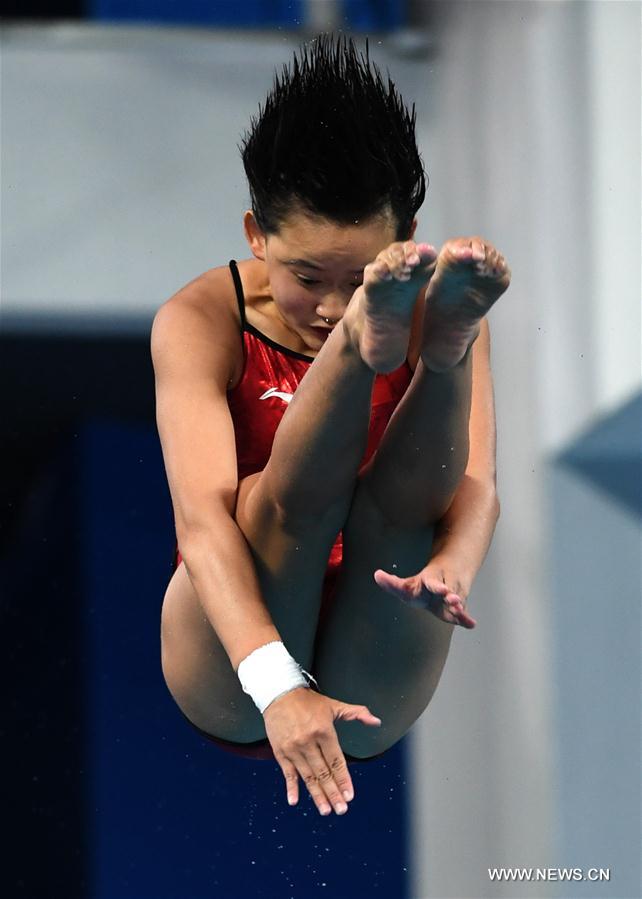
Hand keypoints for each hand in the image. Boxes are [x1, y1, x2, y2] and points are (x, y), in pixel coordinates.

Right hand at [262, 686, 381, 815]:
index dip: (344, 779)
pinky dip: (291, 787)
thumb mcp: (334, 705)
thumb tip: (376, 721)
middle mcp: (308, 741)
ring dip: (317, 795)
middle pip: (323, 773)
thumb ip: (356, 713)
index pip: (336, 761)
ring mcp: (293, 748)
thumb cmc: (308, 701)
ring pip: (308, 776)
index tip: (350, 796)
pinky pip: (287, 773)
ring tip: (326, 810)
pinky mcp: (280, 751)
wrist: (279, 692)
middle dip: (333, 793)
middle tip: (341, 809)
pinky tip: (294, 801)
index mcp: (324, 731)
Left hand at [373, 564, 476, 628]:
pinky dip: (466, 619)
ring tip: (458, 608)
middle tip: (452, 598)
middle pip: (444, 589)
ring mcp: (450, 596)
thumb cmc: (422, 585)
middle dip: (447, 593)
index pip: (430, 582)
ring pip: (454, 600)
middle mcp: (441, 587)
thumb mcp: (407, 584)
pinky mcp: (457, 607)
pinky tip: (471, 624)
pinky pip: (462, 614)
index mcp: (428, 580)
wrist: (447, 577)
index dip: (436, 586)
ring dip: (457, 605)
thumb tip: (377, 575)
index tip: (443, 589)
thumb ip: (392, 583)